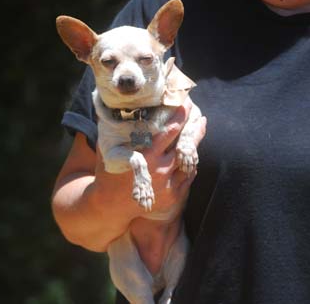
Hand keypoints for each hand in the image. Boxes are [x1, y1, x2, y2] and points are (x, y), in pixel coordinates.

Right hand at [92, 98, 206, 218]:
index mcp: (146, 156)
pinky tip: (190, 154)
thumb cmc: (109, 173)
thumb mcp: (108, 150)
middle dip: (195, 129)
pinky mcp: (174, 197)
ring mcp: (168, 185)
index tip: (186, 103)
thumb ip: (114, 129)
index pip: (170, 131)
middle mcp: (160, 170)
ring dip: (194, 147)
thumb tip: (114, 107)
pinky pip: (189, 176)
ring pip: (190, 161)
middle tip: (200, 117)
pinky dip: (190, 164)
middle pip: (185, 146)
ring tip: (198, 132)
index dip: (181, 116)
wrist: (111, 206)